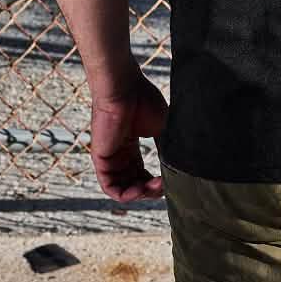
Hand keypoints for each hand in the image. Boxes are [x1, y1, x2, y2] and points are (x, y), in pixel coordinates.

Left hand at [89, 69, 168, 202]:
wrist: (124, 87)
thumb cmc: (143, 99)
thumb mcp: (162, 128)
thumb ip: (167, 149)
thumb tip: (179, 170)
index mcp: (131, 145)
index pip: (141, 174)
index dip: (155, 182)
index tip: (170, 180)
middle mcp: (120, 154)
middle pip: (134, 183)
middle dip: (149, 190)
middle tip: (163, 185)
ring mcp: (110, 157)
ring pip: (122, 188)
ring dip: (139, 194)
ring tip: (153, 188)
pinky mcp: (101, 159)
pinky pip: (110, 187)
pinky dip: (124, 194)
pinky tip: (139, 191)